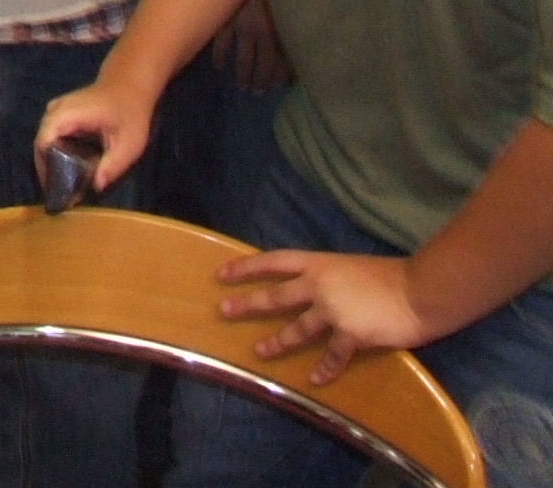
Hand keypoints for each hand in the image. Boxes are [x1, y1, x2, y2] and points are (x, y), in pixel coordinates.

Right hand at [35, 78, 154, 192]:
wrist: (129, 85)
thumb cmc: (130, 113)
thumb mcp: (129, 143)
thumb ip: (112, 165)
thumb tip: (96, 187)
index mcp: (68, 115)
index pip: (44, 142)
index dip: (46, 167)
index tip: (56, 189)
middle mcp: (55, 111)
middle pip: (41, 144)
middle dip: (48, 169)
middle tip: (60, 193)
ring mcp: (55, 111)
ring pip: (44, 141)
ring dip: (51, 162)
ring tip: (63, 183)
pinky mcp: (59, 115)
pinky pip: (50, 137)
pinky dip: (56, 153)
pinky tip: (68, 167)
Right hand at [209, 0, 292, 93]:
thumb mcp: (286, 3)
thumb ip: (288, 22)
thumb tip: (295, 43)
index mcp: (276, 30)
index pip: (279, 60)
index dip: (278, 75)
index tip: (277, 87)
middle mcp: (259, 33)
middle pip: (261, 63)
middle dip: (260, 80)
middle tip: (257, 93)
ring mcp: (239, 27)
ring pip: (241, 57)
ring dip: (242, 74)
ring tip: (242, 86)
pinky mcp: (223, 20)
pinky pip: (221, 42)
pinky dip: (220, 56)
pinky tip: (219, 66)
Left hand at [216, 250, 427, 383]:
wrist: (421, 291)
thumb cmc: (391, 276)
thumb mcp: (349, 266)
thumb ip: (328, 277)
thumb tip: (312, 288)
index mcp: (318, 264)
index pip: (273, 262)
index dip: (246, 267)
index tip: (222, 274)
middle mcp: (319, 285)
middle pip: (275, 296)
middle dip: (247, 304)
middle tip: (223, 310)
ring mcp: (333, 311)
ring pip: (297, 329)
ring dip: (277, 342)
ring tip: (259, 351)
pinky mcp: (351, 334)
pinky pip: (332, 356)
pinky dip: (324, 369)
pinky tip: (314, 379)